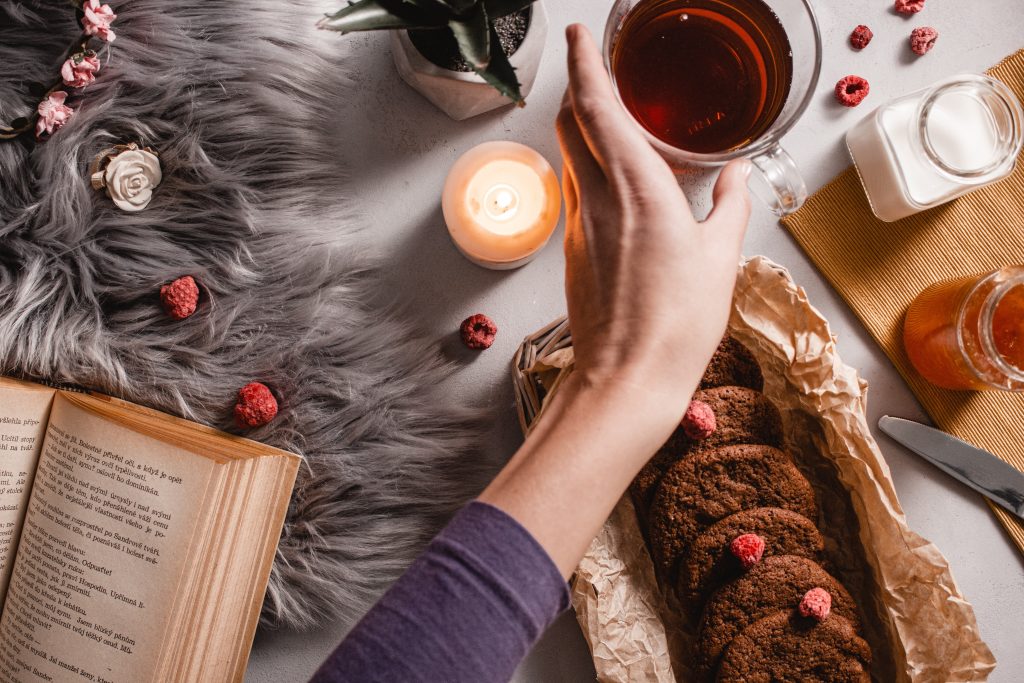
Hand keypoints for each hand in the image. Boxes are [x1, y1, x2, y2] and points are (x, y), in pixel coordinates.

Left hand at [557, 23, 750, 436]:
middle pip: (570, 123)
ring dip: (583, 127)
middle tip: (598, 68)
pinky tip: (618, 180)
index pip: (596, 108)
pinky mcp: (575, 250)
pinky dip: (590, 167)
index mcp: (636, 190)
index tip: (581, 35)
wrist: (625, 380)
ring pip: (571, 156)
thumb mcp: (720, 258)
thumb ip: (730, 205)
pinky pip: (578, 190)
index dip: (584, 64)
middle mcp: (597, 199)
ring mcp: (579, 225)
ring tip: (614, 120)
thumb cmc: (677, 325)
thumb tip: (739, 175)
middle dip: (579, 87)